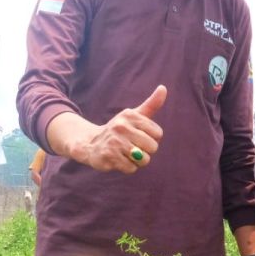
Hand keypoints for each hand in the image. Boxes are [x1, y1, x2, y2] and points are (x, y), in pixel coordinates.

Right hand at [49, 86, 166, 172]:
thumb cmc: (120, 130)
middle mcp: (122, 127)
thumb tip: (163, 88)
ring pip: (143, 159)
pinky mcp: (108, 156)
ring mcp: (114, 142)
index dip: (151, 139)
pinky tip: (118, 160)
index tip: (140, 136)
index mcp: (130, 116)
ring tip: (126, 154)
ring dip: (137, 161)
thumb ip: (151, 104)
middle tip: (133, 147)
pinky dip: (127, 167)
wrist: (91, 143)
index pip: (158, 133)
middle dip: (145, 151)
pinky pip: (131, 168)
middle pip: (152, 147)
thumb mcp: (134, 115)